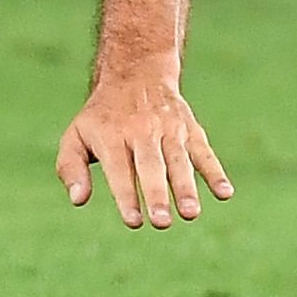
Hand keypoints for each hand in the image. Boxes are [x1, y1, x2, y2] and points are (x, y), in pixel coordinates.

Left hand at [56, 67, 230, 231]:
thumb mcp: (76, 136)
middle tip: (161, 222)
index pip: (119, 169)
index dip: (126, 195)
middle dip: (157, 194)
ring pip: (178, 160)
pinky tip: (225, 194)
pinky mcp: (190, 130)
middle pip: (151, 166)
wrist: (135, 73)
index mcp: (111, 136)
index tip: (134, 221)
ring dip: (186, 187)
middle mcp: (141, 132)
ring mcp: (169, 130)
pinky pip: (204, 152)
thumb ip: (71, 168)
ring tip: (190, 214)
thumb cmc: (102, 118)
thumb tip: (78, 200)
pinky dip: (215, 172)